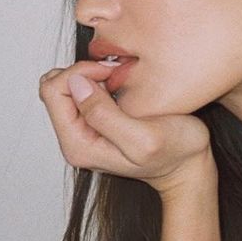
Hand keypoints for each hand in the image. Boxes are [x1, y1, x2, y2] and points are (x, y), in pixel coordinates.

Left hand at [38, 61, 215, 198]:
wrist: (188, 168)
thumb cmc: (175, 154)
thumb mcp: (145, 137)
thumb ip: (105, 115)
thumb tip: (76, 85)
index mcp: (79, 145)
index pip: (53, 92)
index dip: (81, 73)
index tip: (111, 72)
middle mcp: (75, 139)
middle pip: (54, 88)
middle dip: (83, 72)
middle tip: (115, 74)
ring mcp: (84, 131)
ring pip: (68, 87)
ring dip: (92, 75)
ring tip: (121, 80)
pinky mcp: (95, 122)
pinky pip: (83, 91)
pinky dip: (99, 80)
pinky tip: (121, 86)